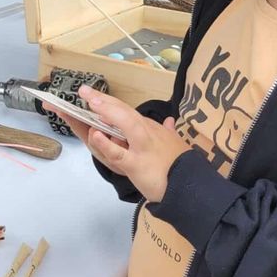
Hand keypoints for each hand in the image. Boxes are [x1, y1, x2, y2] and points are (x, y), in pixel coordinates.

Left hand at [66, 85, 189, 201]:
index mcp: (149, 128)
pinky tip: (96, 135)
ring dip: (106, 113)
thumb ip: (169, 131)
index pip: (125, 110)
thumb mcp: (176, 144)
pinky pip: (118, 153)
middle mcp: (145, 132)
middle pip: (122, 111)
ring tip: (89, 103)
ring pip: (123, 124)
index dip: (108, 101)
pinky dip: (107, 144)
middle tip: (84, 90)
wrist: (192, 186)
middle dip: (102, 99)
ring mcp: (141, 147)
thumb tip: (170, 121)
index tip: (91, 94)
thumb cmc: (183, 165)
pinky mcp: (136, 165)